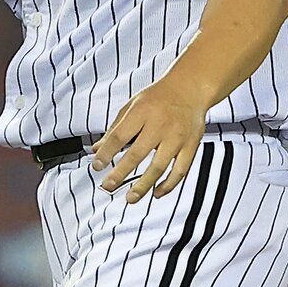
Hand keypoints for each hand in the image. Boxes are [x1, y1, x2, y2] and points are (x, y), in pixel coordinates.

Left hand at [91, 73, 207, 202]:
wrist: (190, 88)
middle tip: (108, 186)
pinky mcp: (191, 145)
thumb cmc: (158, 98)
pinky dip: (168, 185)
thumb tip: (96, 150)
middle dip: (120, 173)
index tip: (96, 166)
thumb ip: (114, 129)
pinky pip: (180, 171)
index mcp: (142, 112)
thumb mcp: (132, 106)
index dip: (106, 153)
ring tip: (130, 198)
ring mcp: (177, 137)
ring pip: (159, 167)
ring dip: (143, 186)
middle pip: (137, 154)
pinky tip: (156, 193)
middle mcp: (160, 124)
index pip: (119, 136)